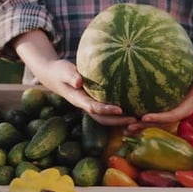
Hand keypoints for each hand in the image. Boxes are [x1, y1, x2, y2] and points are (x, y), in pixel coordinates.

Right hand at [14, 30, 136, 125]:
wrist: (53, 76)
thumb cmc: (59, 70)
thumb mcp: (63, 70)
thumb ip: (70, 75)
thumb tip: (79, 82)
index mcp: (78, 100)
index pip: (94, 108)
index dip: (107, 110)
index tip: (120, 109)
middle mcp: (86, 106)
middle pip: (103, 119)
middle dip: (119, 121)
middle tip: (136, 120)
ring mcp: (90, 106)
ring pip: (106, 119)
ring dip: (121, 121)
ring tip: (139, 120)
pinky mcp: (94, 103)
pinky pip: (108, 112)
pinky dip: (120, 116)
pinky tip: (135, 112)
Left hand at [126, 28, 192, 132]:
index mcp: (186, 108)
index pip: (171, 116)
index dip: (158, 118)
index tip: (144, 117)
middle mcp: (177, 113)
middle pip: (160, 123)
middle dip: (145, 126)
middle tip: (128, 126)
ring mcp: (170, 112)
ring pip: (154, 122)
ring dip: (140, 126)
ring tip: (123, 129)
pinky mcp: (165, 108)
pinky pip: (152, 114)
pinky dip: (140, 118)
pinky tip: (126, 117)